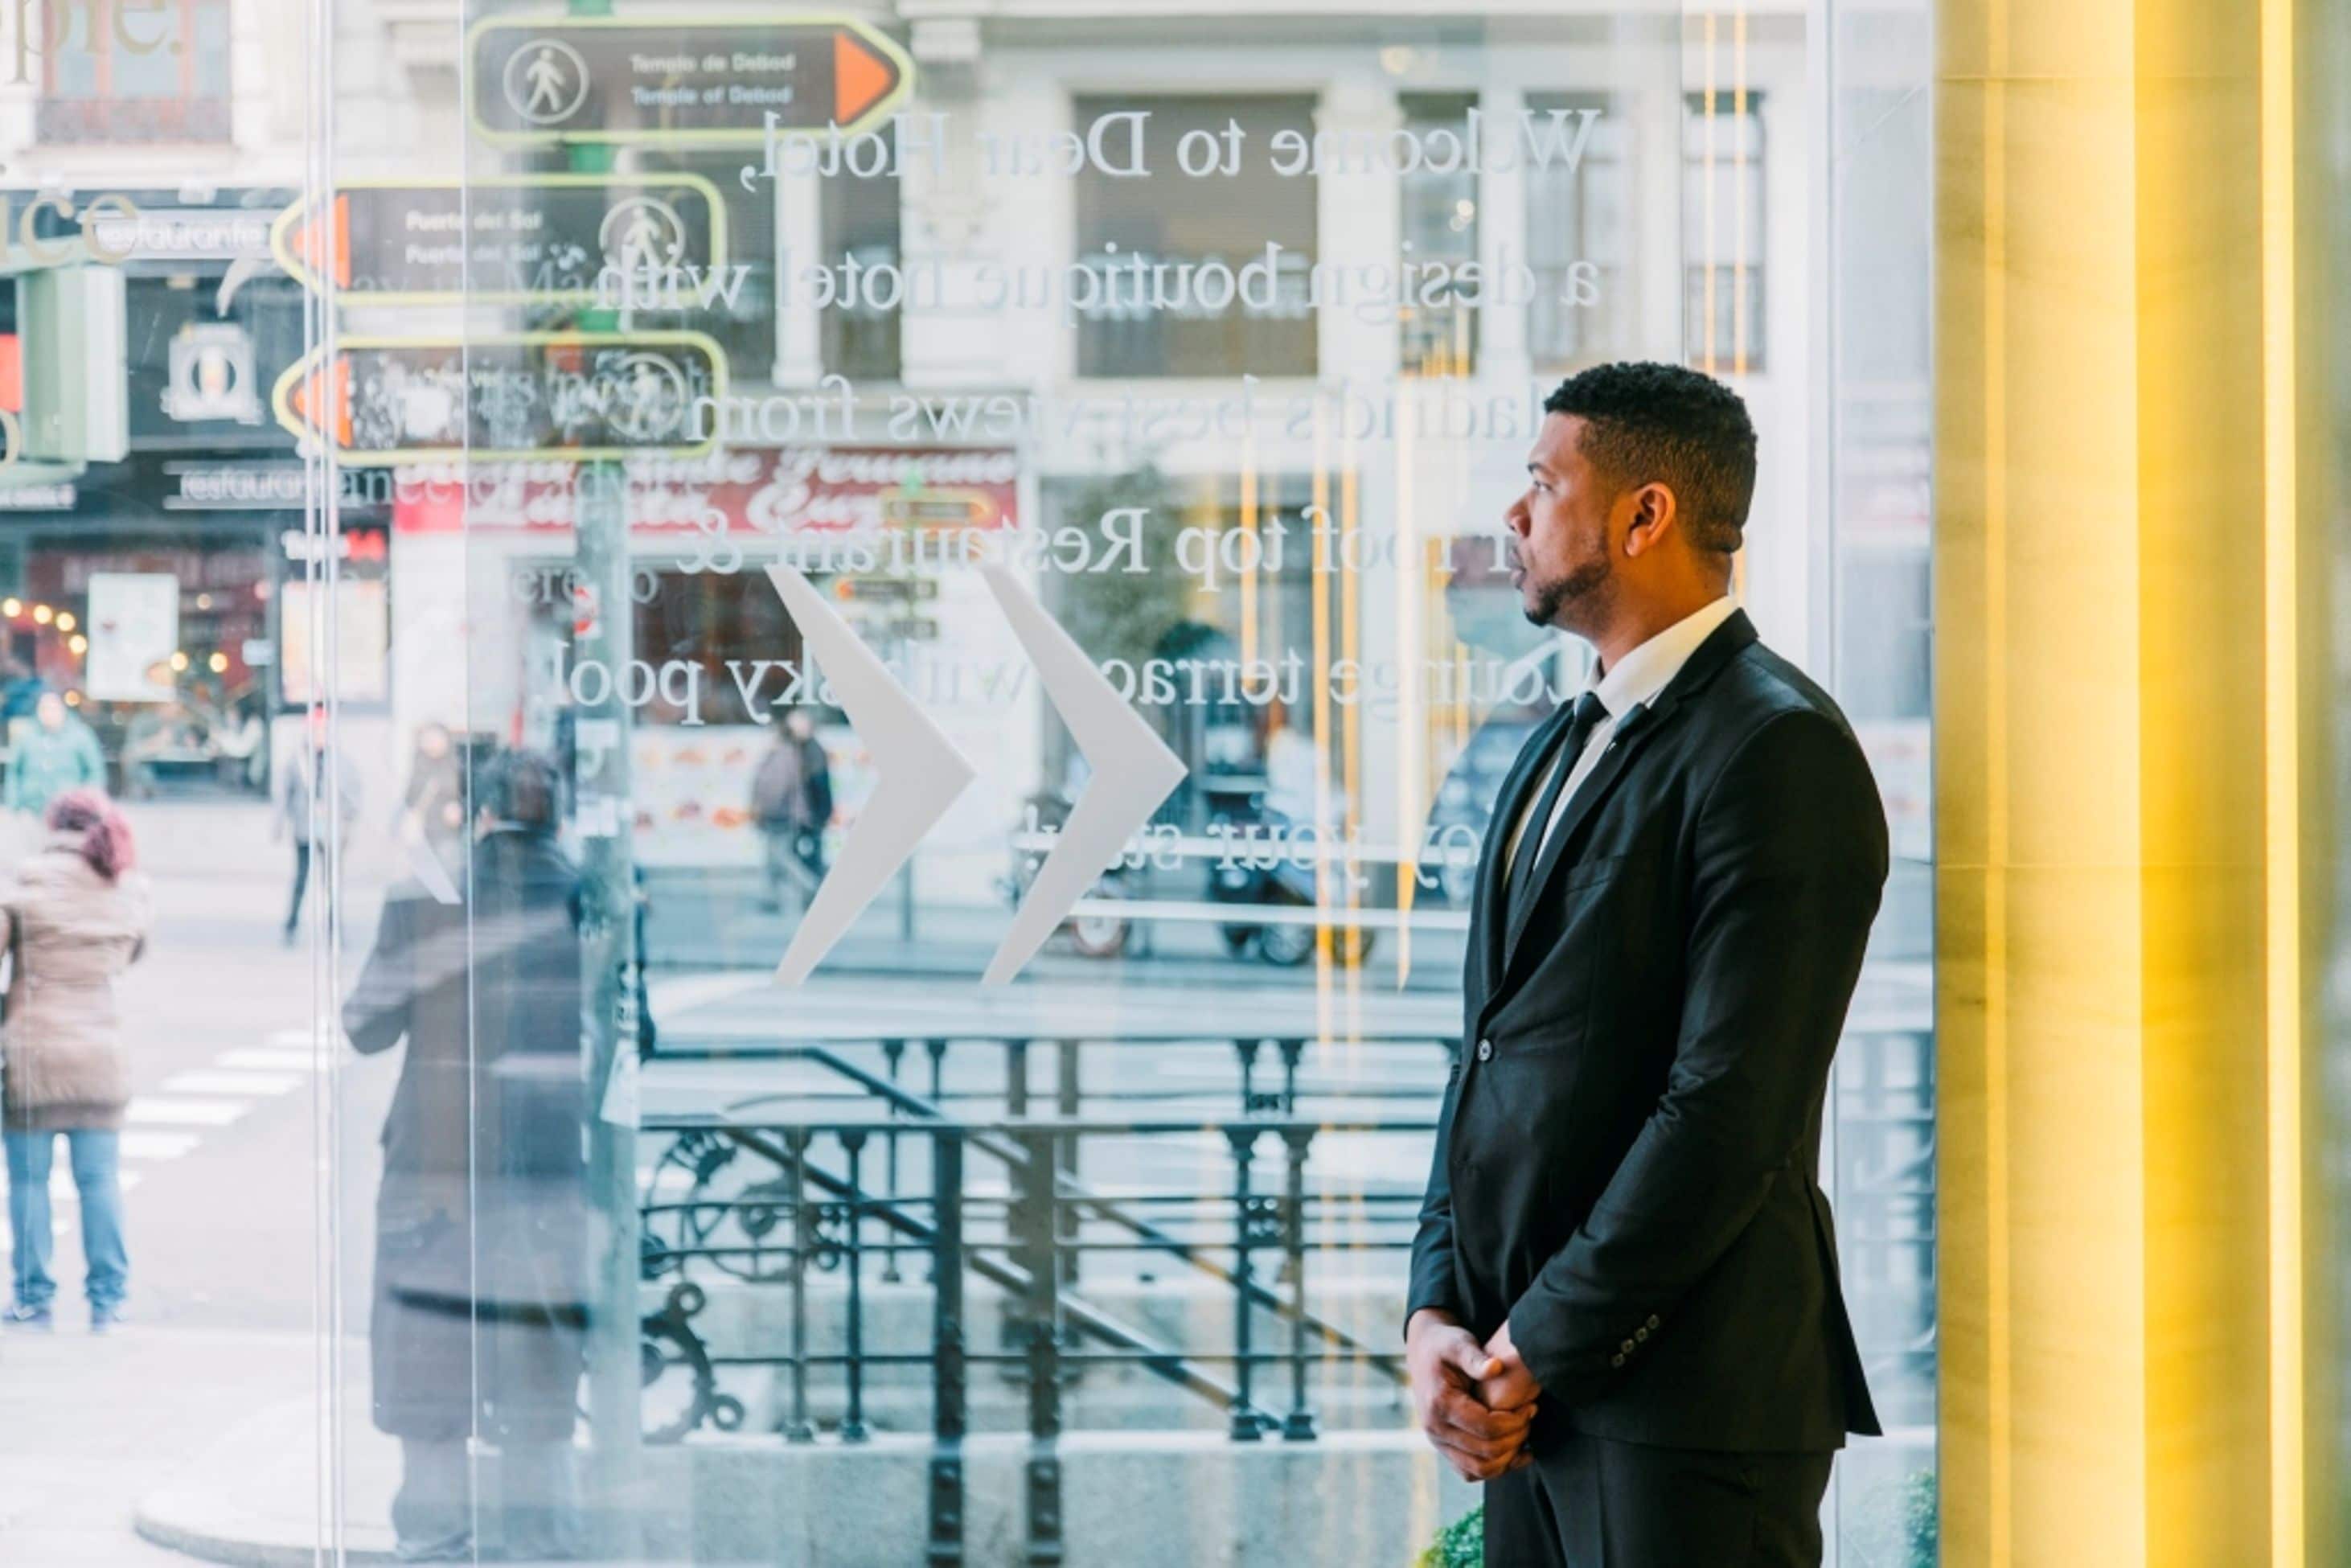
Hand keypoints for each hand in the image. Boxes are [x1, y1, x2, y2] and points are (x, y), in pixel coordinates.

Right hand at [1407, 1309, 1536, 1482]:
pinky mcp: (1445, 1449)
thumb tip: (1496, 1367)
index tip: (1530, 1406)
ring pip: (1479, 1470)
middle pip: (1486, 1452)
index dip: (1515, 1422)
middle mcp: (1435, 1429)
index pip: (1486, 1427)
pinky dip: (1495, 1467)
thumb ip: (1475, 1357)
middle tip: (1530, 1416)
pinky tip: (1514, 1450)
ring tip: (1524, 1433)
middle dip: (1516, 1438)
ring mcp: (1438, 1442)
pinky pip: (1472, 1472)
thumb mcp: (1459, 1343)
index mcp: (1440, 1404)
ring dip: (1508, 1458)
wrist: (1424, 1354)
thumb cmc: (1445, 1346)